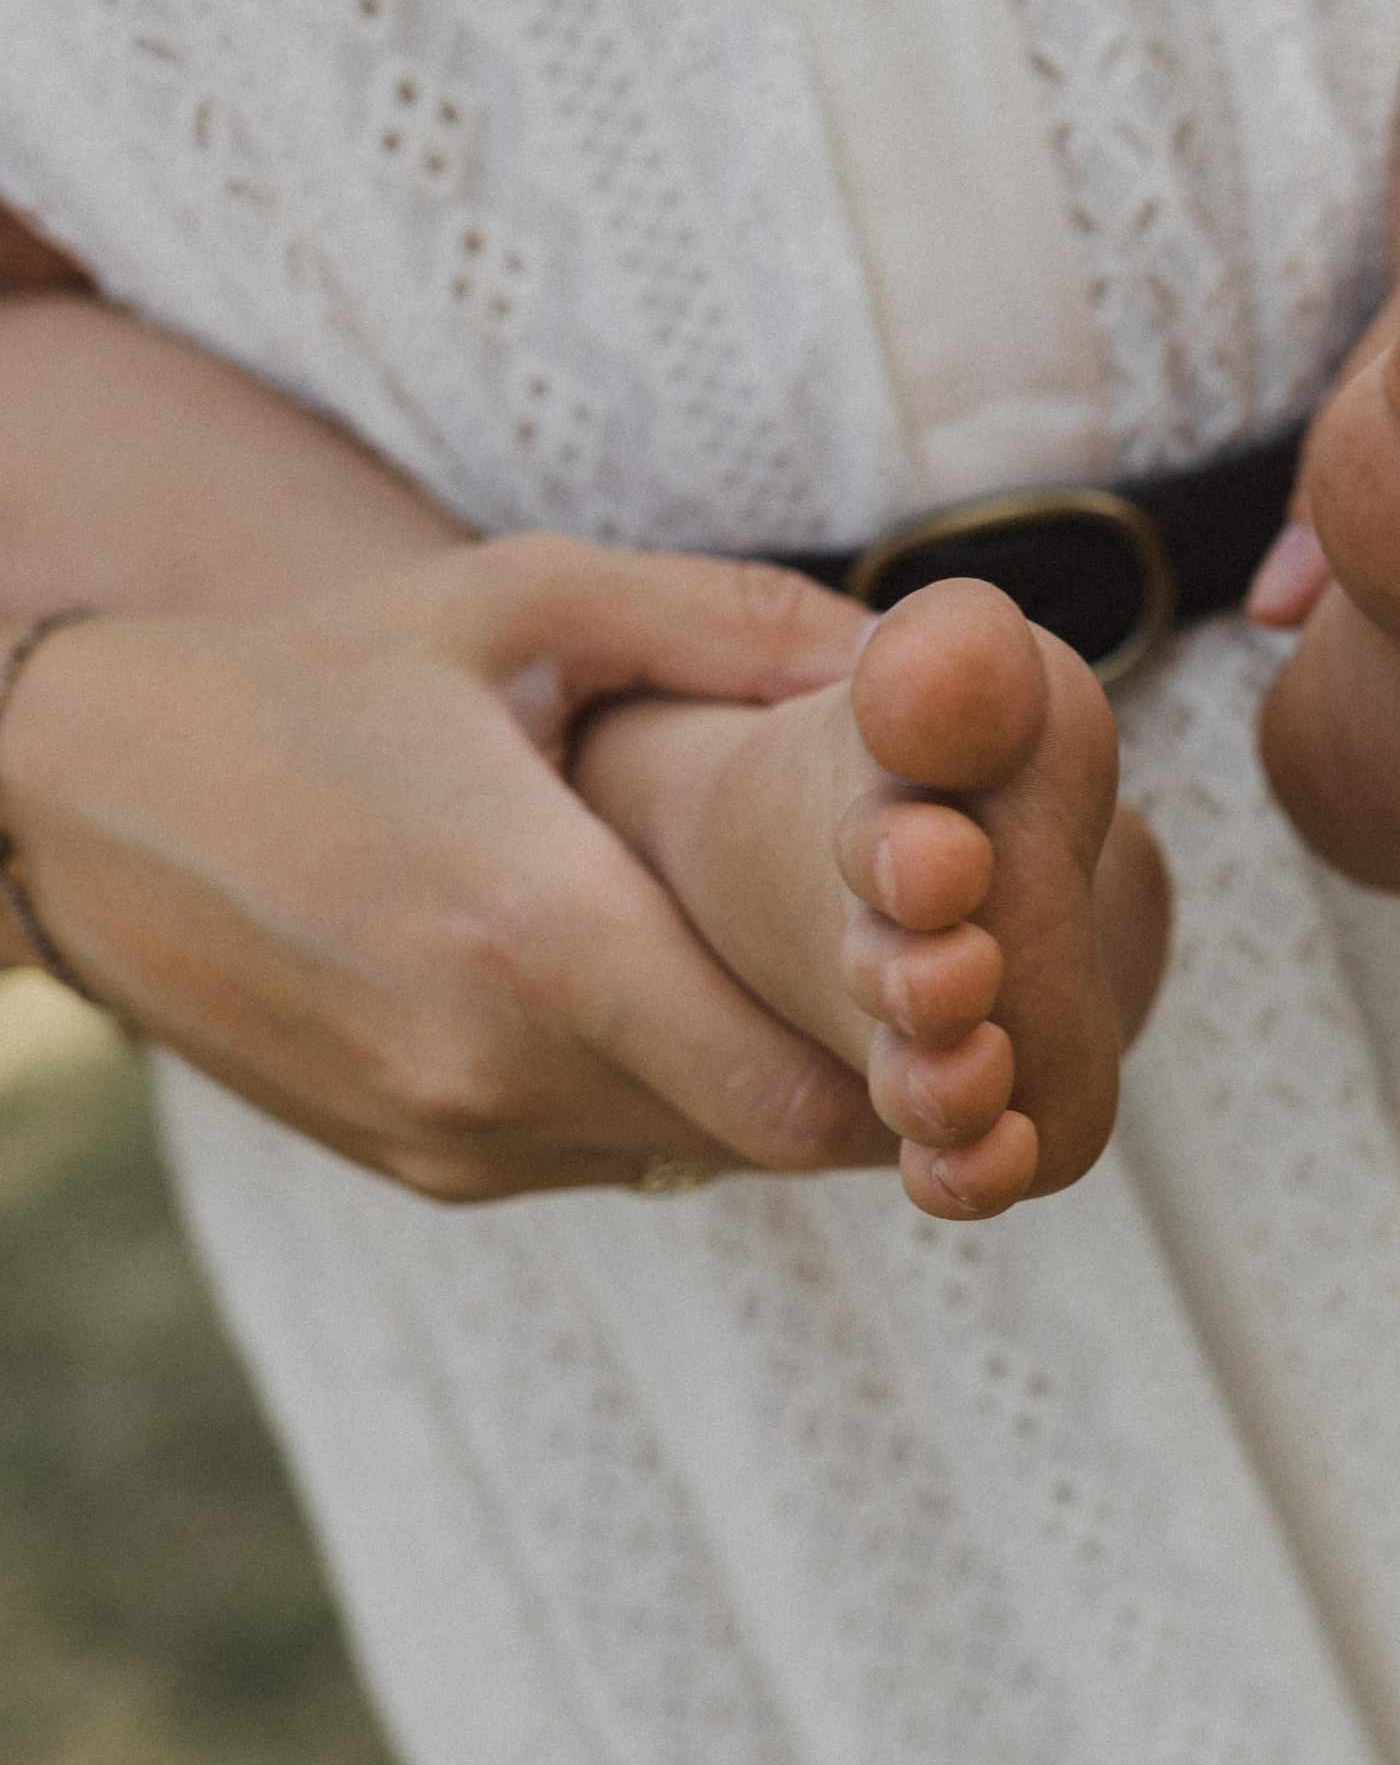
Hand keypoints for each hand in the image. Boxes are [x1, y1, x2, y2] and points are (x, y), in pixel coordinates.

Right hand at [0, 535, 896, 1198]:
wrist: (82, 799)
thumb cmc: (319, 673)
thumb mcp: (523, 598)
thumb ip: (732, 622)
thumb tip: (916, 651)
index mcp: (531, 932)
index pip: (802, 1092)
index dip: (905, 1054)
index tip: (948, 969)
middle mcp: (491, 1069)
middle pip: (769, 1136)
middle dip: (854, 1060)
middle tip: (905, 960)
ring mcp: (450, 1137)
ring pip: (695, 1153)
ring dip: (754, 1073)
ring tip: (782, 954)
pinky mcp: (421, 1166)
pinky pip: (607, 1152)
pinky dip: (663, 1089)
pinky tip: (662, 981)